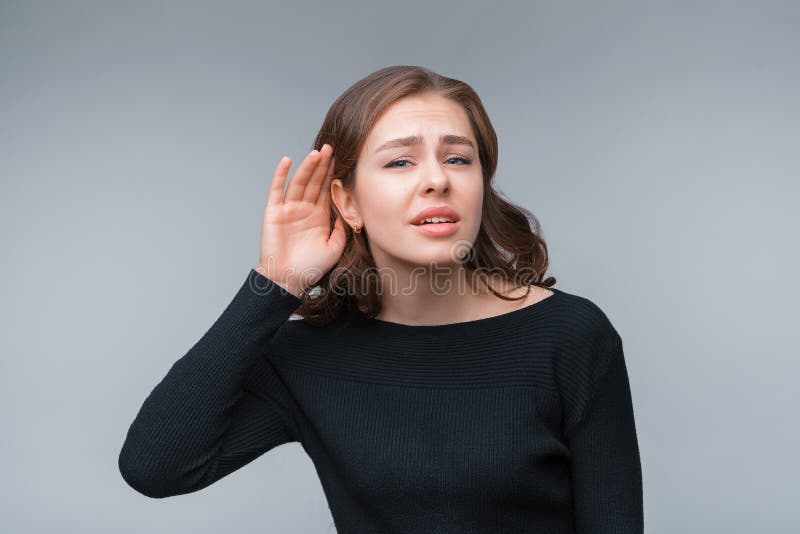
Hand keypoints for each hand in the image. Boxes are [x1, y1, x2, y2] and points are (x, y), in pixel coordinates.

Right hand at [256, 144, 346, 297]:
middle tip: (331, 148)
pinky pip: (277, 190)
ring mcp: (288, 209)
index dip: (332, 174)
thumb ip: (342, 228)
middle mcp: (303, 209)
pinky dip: (280, 175)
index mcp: (318, 216)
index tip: (341, 159)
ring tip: (317, 153)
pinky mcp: (274, 212)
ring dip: (307, 167)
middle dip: (322, 165)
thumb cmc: (310, 267)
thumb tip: (349, 211)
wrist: (288, 280)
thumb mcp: (334, 247)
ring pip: (299, 182)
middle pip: (314, 182)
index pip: (325, 189)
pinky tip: (287, 161)